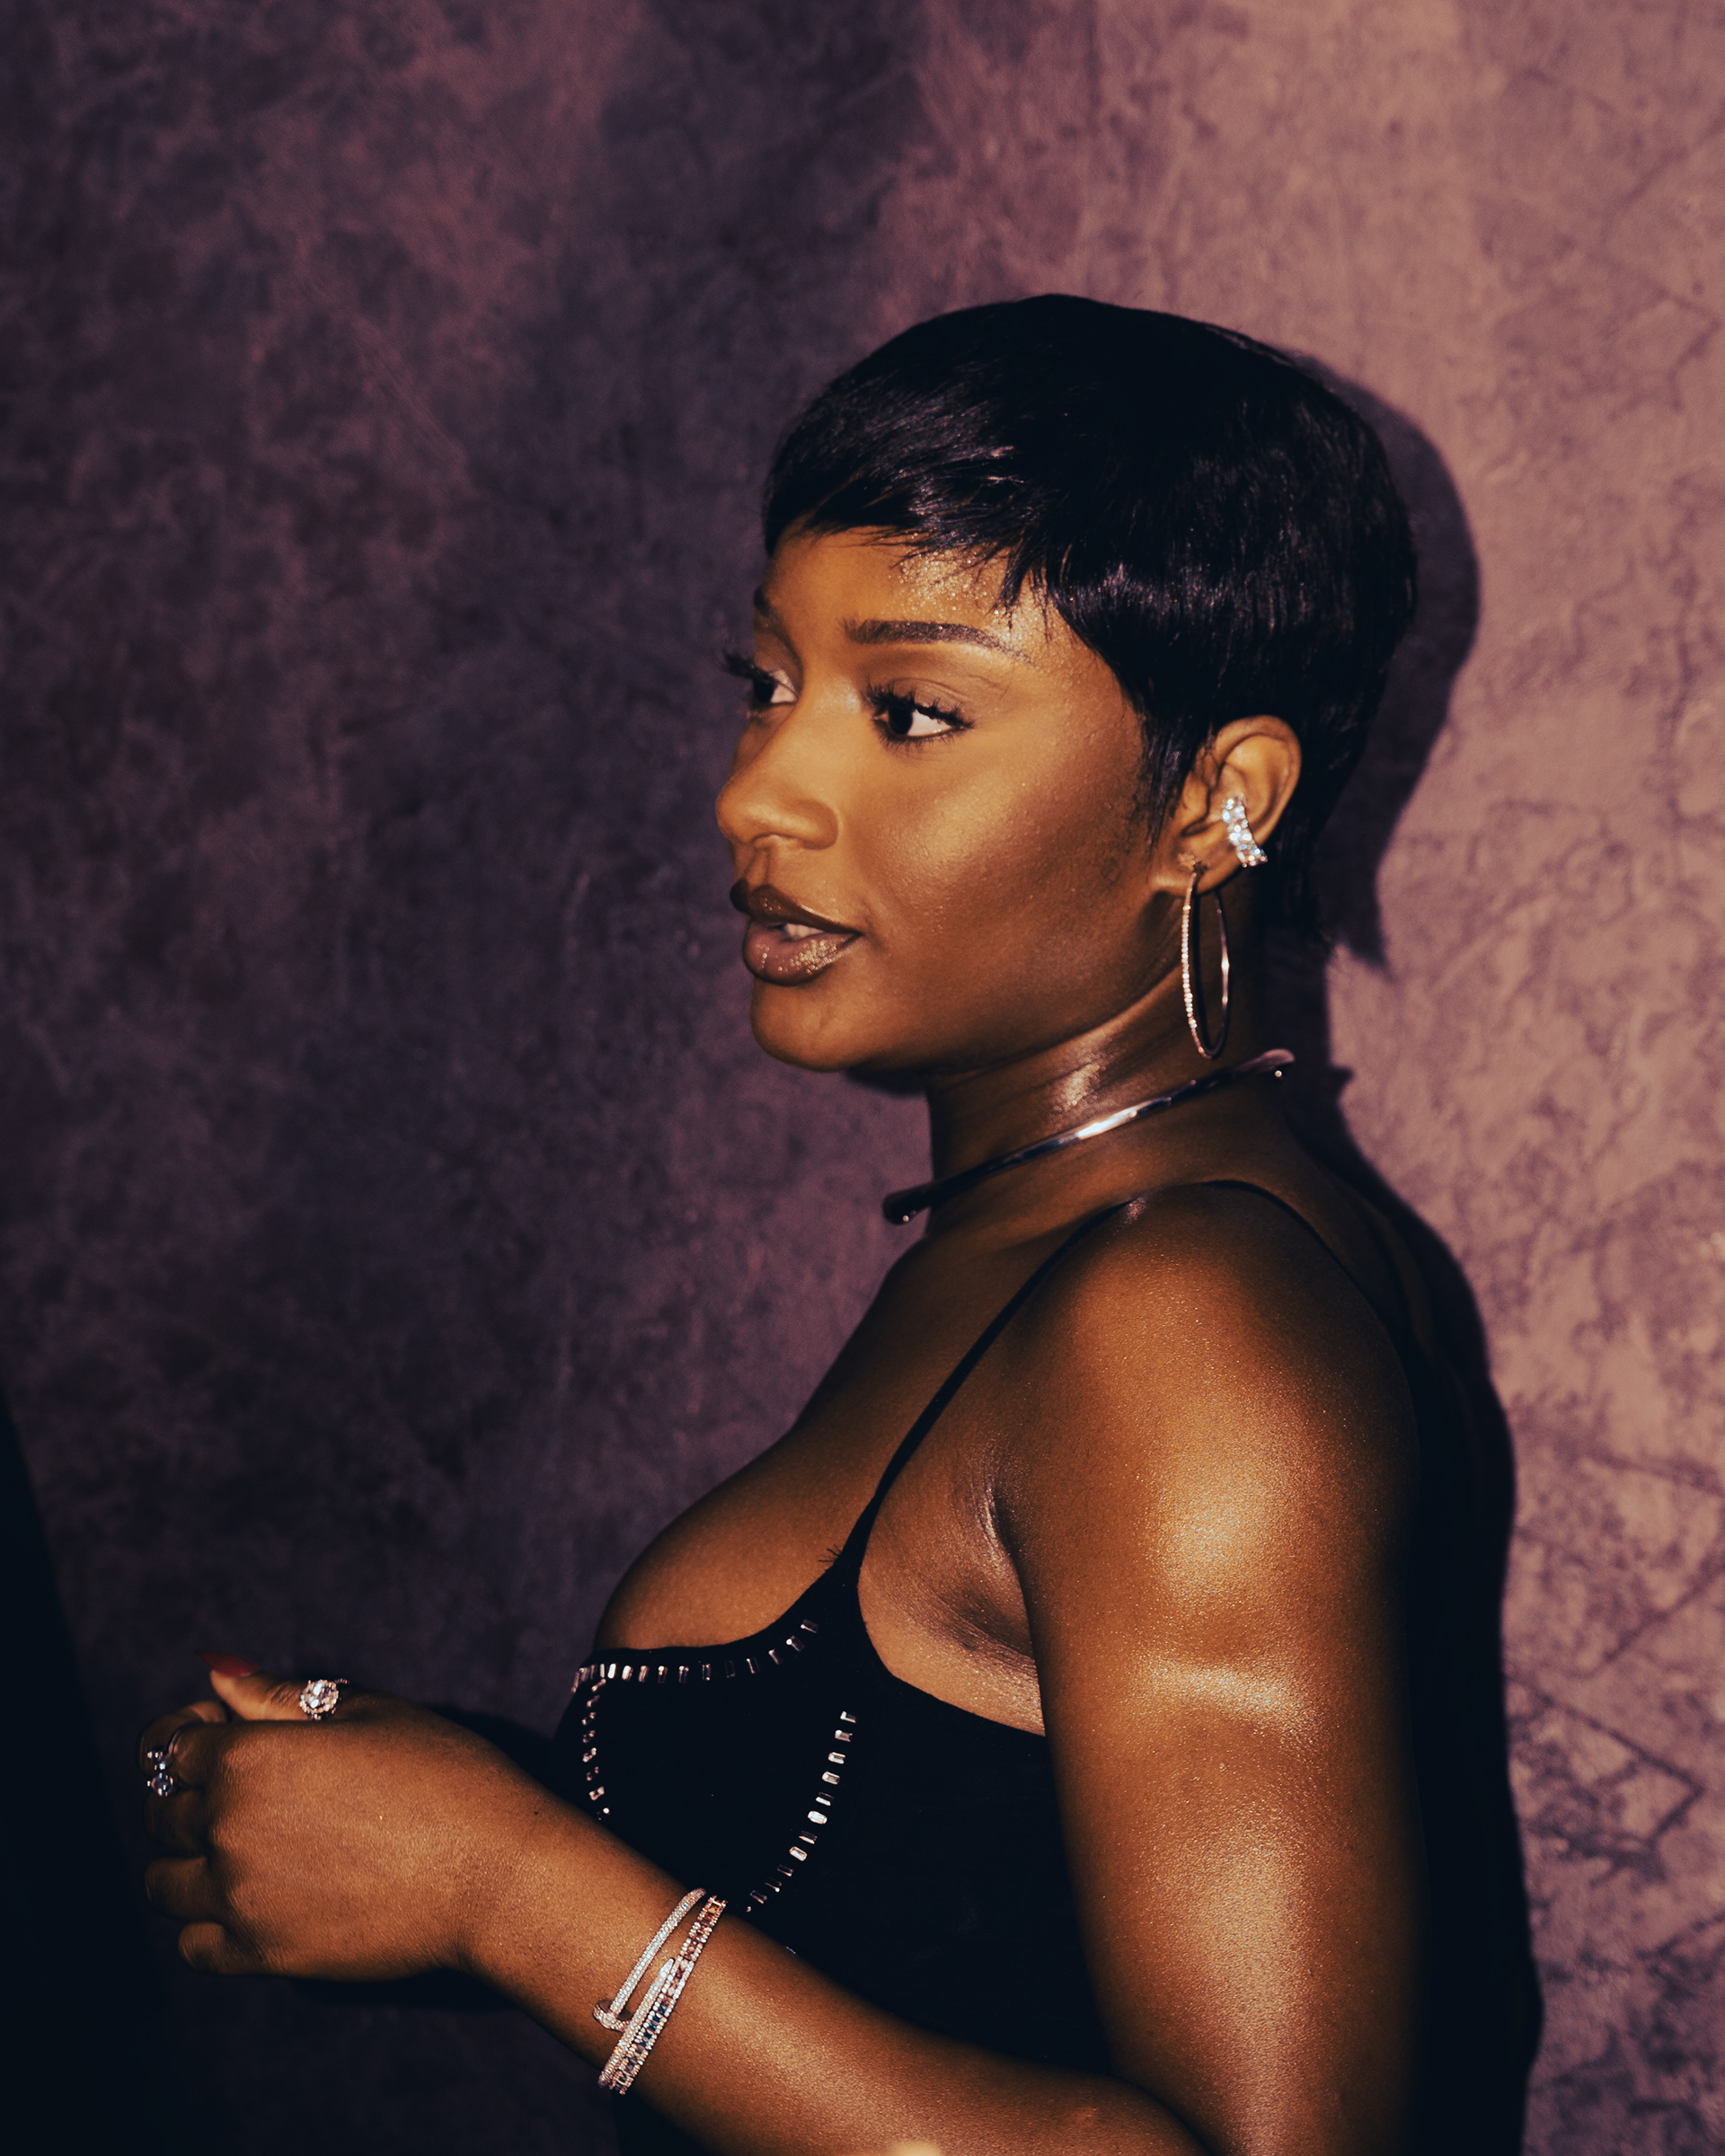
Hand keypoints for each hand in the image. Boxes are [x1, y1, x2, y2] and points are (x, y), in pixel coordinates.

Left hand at [139, 1658, 543, 1979]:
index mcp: (250, 1757)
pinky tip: (254, 1899)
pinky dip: (207, 1922)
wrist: (497, 1875)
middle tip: (258, 1790)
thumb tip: (216, 1671)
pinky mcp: (262, 1957)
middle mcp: (229, 1829)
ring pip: (166, 1883)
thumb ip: (279, 1696)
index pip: (174, 1746)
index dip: (198, 1735)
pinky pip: (193, 1945)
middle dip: (195, 1794)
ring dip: (192, 1860)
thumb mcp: (367, 1713)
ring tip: (252, 1848)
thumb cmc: (447, 1777)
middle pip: (165, 1813)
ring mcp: (241, 1899)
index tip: (230, 1736)